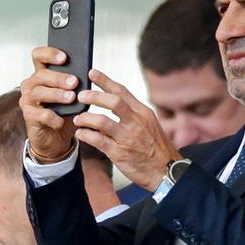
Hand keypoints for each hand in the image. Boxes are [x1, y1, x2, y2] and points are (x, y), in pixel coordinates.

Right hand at [20, 47, 82, 163]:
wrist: (57, 138)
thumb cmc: (64, 113)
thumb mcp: (73, 95)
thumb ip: (76, 84)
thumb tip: (89, 74)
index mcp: (42, 75)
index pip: (38, 56)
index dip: (49, 54)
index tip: (64, 58)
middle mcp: (31, 85)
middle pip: (41, 75)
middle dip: (59, 78)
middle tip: (74, 82)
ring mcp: (28, 100)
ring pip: (38, 93)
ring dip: (56, 94)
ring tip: (71, 98)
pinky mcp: (29, 116)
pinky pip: (40, 114)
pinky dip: (53, 117)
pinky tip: (61, 121)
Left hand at [72, 69, 182, 189]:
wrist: (166, 171)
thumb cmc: (157, 149)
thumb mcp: (150, 125)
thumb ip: (133, 114)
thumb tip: (114, 103)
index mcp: (143, 113)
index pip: (122, 91)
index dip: (105, 81)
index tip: (92, 73)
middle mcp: (136, 123)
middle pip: (113, 102)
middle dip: (94, 96)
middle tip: (81, 96)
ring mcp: (127, 138)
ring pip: (101, 121)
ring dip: (85, 118)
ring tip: (78, 119)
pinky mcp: (119, 153)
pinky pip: (98, 140)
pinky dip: (86, 135)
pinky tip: (81, 134)